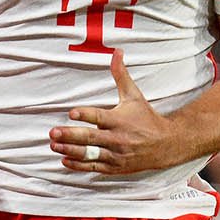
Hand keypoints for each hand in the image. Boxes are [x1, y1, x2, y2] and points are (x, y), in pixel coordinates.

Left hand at [48, 50, 181, 174]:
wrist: (166, 145)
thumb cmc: (146, 118)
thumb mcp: (134, 95)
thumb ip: (121, 75)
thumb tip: (117, 52)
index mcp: (120, 119)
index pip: (99, 116)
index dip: (85, 115)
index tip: (72, 113)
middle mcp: (117, 138)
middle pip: (91, 137)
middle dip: (71, 135)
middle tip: (53, 133)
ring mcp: (115, 154)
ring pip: (90, 154)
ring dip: (70, 150)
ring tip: (54, 146)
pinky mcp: (115, 167)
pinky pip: (94, 167)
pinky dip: (79, 165)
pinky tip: (65, 160)